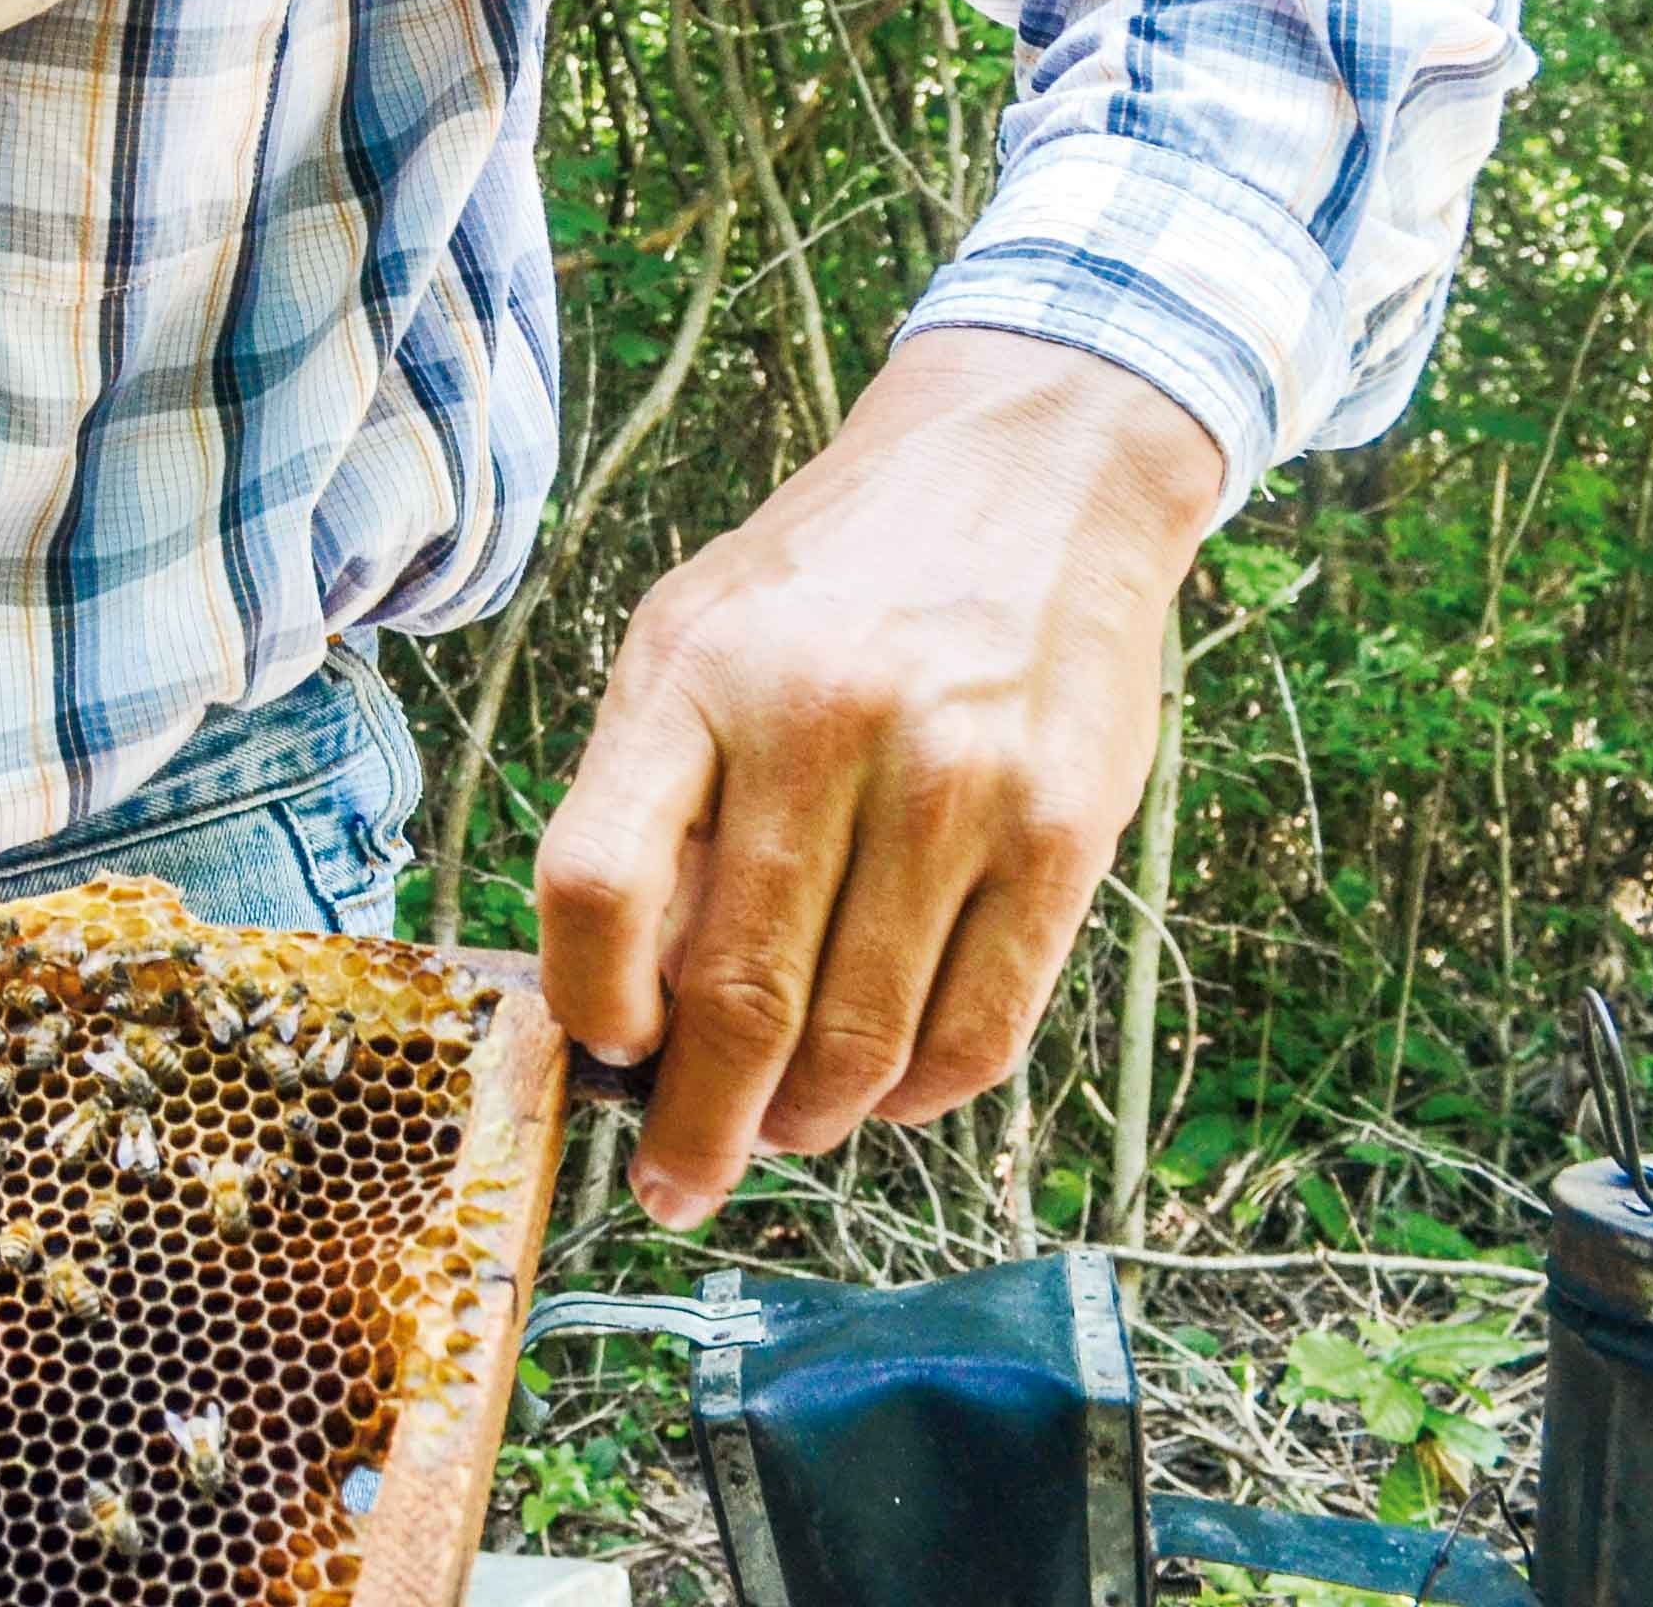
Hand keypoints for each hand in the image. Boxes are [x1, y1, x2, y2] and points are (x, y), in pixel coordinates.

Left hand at [533, 329, 1219, 1227]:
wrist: (1029, 472)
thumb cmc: (831, 577)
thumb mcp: (694, 633)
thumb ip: (647, 792)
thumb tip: (623, 996)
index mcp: (694, 674)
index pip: (597, 882)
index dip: (587, 1003)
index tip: (602, 1056)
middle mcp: (822, 726)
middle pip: (738, 992)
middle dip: (696, 1124)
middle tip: (676, 1181)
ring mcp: (955, 781)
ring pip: (861, 1036)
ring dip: (809, 1121)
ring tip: (781, 1132)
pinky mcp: (1065, 830)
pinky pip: (983, 1026)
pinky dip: (920, 1094)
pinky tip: (885, 1094)